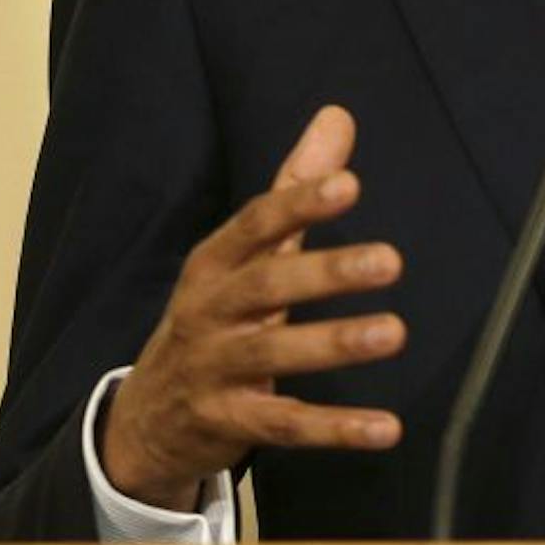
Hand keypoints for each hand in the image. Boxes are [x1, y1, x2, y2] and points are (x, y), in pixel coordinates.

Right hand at [100, 105, 406, 510]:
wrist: (149, 417)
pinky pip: (286, 425)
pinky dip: (336, 429)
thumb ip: (294, 188)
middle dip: (327, 273)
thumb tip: (338, 116)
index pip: (255, 224)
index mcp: (214, 263)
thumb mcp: (245, 254)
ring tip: (395, 332)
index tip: (350, 185)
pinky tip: (386, 428)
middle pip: (266, 286)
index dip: (299, 204)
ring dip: (335, 344)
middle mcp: (208, 312)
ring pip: (274, 354)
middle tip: (390, 260)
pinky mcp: (230, 424)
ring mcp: (214, 370)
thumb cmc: (216, 316)